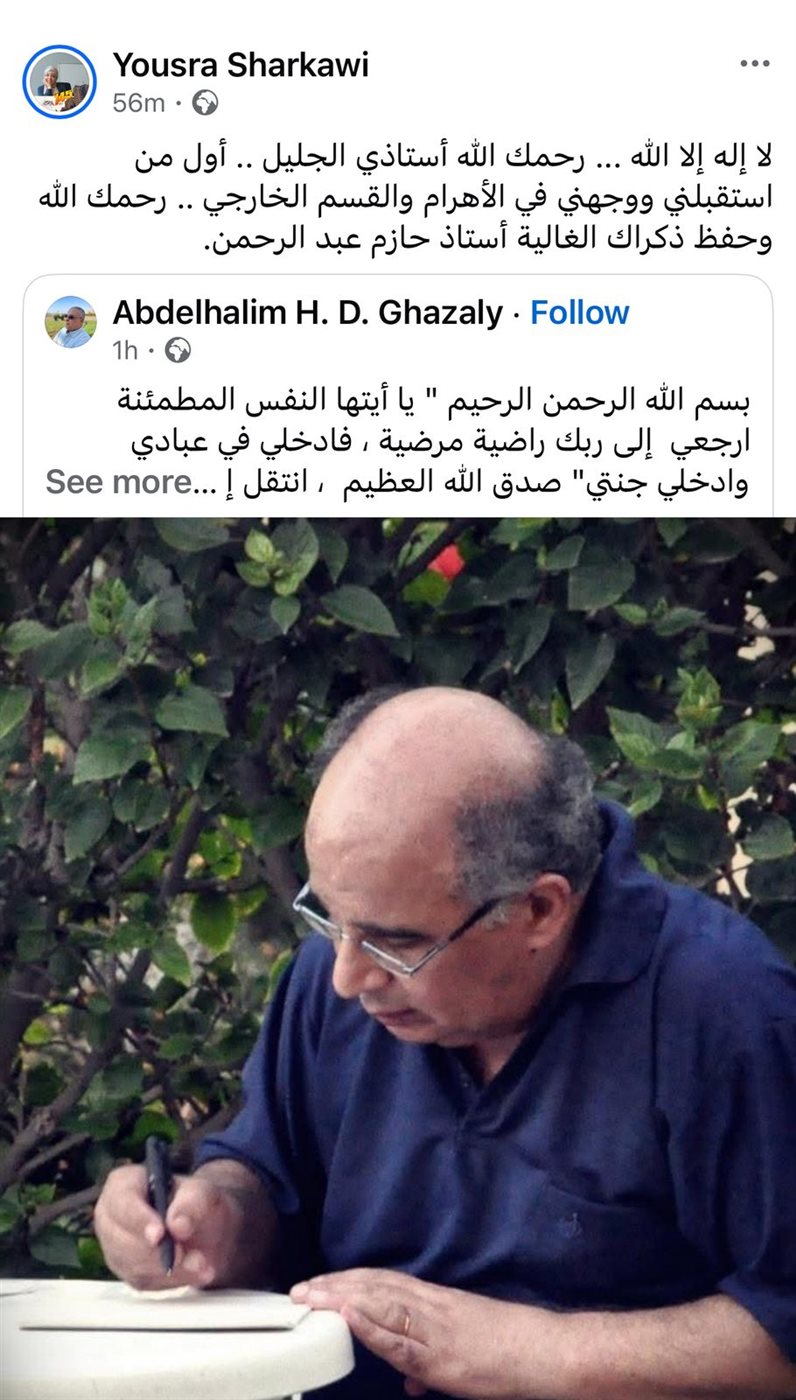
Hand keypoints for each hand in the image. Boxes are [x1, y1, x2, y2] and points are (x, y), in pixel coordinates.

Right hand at [93, 1164, 246, 1290]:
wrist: (203, 1225)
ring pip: (133, 1266)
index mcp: (123, 1184)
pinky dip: (173, 1280)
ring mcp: (115, 1248)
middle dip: (156, 1252)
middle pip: (121, 1240)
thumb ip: (193, 1201)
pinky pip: (145, 1282)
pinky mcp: (128, 1273)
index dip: (138, 1220)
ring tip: (201, 1263)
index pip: (122, 1203)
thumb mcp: (202, 1191)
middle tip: (185, 1254)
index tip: (159, 1235)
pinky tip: (196, 1273)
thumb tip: (177, 1224)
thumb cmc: (194, 1200)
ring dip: (169, 1270)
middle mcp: (110, 1217)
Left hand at [290, 1268, 546, 1398]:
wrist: (543, 1353)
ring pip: (381, 1306)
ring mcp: (434, 1330)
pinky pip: (400, 1340)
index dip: (350, 1280)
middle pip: (375, 1289)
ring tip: (311, 1296)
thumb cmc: (509, 1350)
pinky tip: (349, 1316)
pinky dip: (372, 1327)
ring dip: (342, 1299)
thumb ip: (431, 1363)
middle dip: (335, 1287)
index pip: (385, 1283)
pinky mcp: (440, 1357)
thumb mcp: (464, 1350)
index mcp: (437, 1303)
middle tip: (299, 1289)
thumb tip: (410, 1383)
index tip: (319, 1282)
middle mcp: (431, 1308)